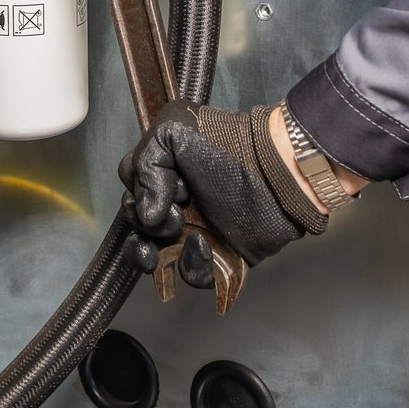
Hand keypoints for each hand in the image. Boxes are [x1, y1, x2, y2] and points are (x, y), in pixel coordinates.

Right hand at [118, 102, 330, 284]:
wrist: (276, 174)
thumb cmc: (230, 147)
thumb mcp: (173, 132)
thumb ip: (144, 163)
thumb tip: (146, 214)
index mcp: (166, 176)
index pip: (132, 195)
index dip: (138, 196)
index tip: (162, 186)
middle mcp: (177, 205)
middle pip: (139, 230)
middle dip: (147, 224)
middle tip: (175, 210)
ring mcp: (196, 232)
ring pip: (157, 258)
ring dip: (159, 249)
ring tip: (181, 230)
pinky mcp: (218, 258)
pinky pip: (191, 275)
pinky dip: (191, 264)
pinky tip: (203, 244)